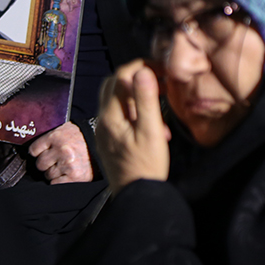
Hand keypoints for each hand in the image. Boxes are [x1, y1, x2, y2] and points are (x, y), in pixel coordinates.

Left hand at [28, 121, 93, 183]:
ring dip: (53, 173)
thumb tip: (34, 144)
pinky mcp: (75, 176)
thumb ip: (50, 136)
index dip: (36, 153)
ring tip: (62, 166)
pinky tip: (65, 174)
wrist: (103, 144)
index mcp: (56, 137)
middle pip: (40, 164)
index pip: (34, 149)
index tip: (40, 154)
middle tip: (53, 161)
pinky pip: (56, 183)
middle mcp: (61, 150)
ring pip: (48, 175)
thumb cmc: (81, 137)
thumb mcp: (65, 129)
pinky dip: (58, 181)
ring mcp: (68, 164)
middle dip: (45, 164)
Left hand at [96, 59, 170, 193]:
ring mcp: (105, 130)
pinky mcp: (110, 139)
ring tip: (161, 102)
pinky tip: (155, 126)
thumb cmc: (146, 167)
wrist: (136, 197)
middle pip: (114, 85)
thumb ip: (146, 100)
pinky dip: (136, 112)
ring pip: (117, 100)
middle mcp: (103, 120)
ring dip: (137, 96)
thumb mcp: (151, 132)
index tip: (160, 68)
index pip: (120, 77)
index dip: (139, 67)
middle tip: (159, 80)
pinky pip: (120, 116)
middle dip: (136, 78)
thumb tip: (142, 71)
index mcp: (110, 115)